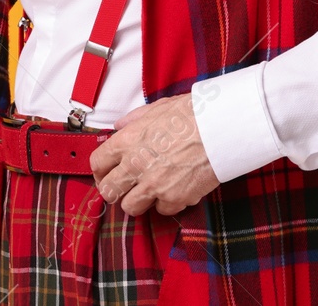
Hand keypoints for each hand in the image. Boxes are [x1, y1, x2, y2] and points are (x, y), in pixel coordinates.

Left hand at [90, 94, 219, 216]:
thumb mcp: (158, 108)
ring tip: (150, 190)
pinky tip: (176, 188)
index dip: (101, 170)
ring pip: (130, 207)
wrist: (220, 128)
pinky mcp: (173, 198)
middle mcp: (135, 165)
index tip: (107, 172)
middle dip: (114, 190)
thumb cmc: (192, 114)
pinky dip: (168, 202)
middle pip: (107, 191)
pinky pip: (161, 210)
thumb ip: (134, 120)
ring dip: (139, 200)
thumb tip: (119, 126)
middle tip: (125, 187)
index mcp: (128, 141)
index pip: (97, 163)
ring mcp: (153, 185)